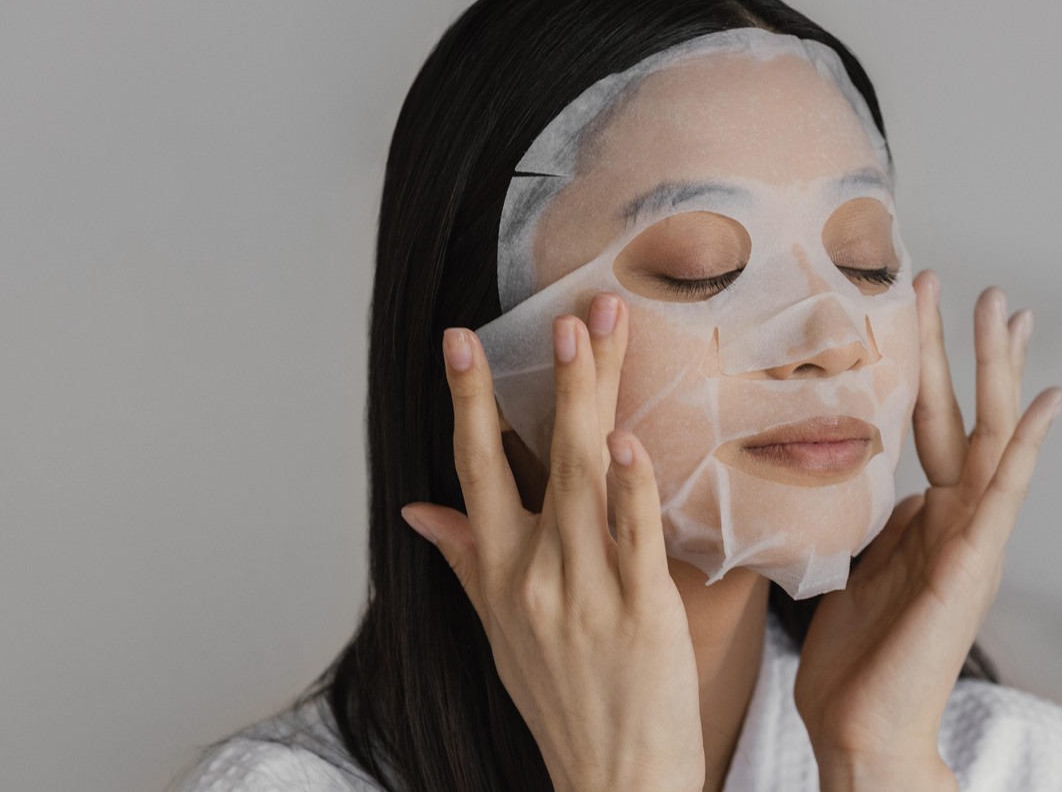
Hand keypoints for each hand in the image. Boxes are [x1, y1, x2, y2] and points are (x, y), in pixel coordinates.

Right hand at [400, 294, 705, 791]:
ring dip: (590, 403)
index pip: (473, 468)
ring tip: (597, 338)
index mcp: (499, 573)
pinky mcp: (643, 611)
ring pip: (586, 479)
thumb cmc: (559, 703)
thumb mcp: (497, 632)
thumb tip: (417, 511)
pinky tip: (630, 442)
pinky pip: (635, 537)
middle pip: (538, 457)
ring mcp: (589, 590)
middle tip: (562, 316)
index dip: (467, 400)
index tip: (462, 340)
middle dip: (549, 380)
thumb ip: (464, 561)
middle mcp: (537, 573)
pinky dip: (632, 489)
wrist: (611, 779)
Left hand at [794, 272, 1061, 785]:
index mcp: (924, 519)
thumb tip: (872, 483)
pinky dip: (1029, 446)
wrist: (860, 730)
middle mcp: (955, 521)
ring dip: (1000, 373)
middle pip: (965, 416)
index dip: (923, 366)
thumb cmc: (853, 662)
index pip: (927, 426)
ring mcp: (970, 541)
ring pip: (992, 438)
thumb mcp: (854, 571)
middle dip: (967, 351)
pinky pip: (1004, 494)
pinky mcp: (971, 566)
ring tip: (1008, 311)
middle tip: (976, 287)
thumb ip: (871, 524)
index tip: (917, 308)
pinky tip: (1053, 403)